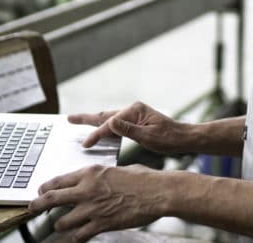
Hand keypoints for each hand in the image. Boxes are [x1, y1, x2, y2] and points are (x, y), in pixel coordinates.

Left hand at [29, 164, 165, 241]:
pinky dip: (77, 238)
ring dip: (60, 224)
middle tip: (32, 208)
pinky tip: (77, 238)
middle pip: (52, 199)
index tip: (41, 191)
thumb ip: (101, 176)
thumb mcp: (117, 170)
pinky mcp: (101, 224)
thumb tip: (96, 180)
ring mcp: (92, 209)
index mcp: (91, 173)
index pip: (59, 180)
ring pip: (62, 221)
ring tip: (60, 225)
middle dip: (38, 205)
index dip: (46, 187)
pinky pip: (80, 235)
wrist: (157, 192)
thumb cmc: (143, 179)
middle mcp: (87, 190)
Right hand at [69, 102, 188, 152]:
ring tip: (77, 122)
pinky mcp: (135, 122)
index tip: (85, 144)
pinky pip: (115, 125)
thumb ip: (129, 130)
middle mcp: (133, 109)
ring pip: (109, 119)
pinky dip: (104, 128)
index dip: (97, 134)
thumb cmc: (169, 138)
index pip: (110, 123)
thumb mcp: (149, 136)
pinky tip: (99, 132)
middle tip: (69, 119)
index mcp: (135, 110)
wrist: (183, 139)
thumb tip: (111, 122)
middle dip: (86, 118)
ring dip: (94, 122)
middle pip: (105, 115)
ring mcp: (133, 115)